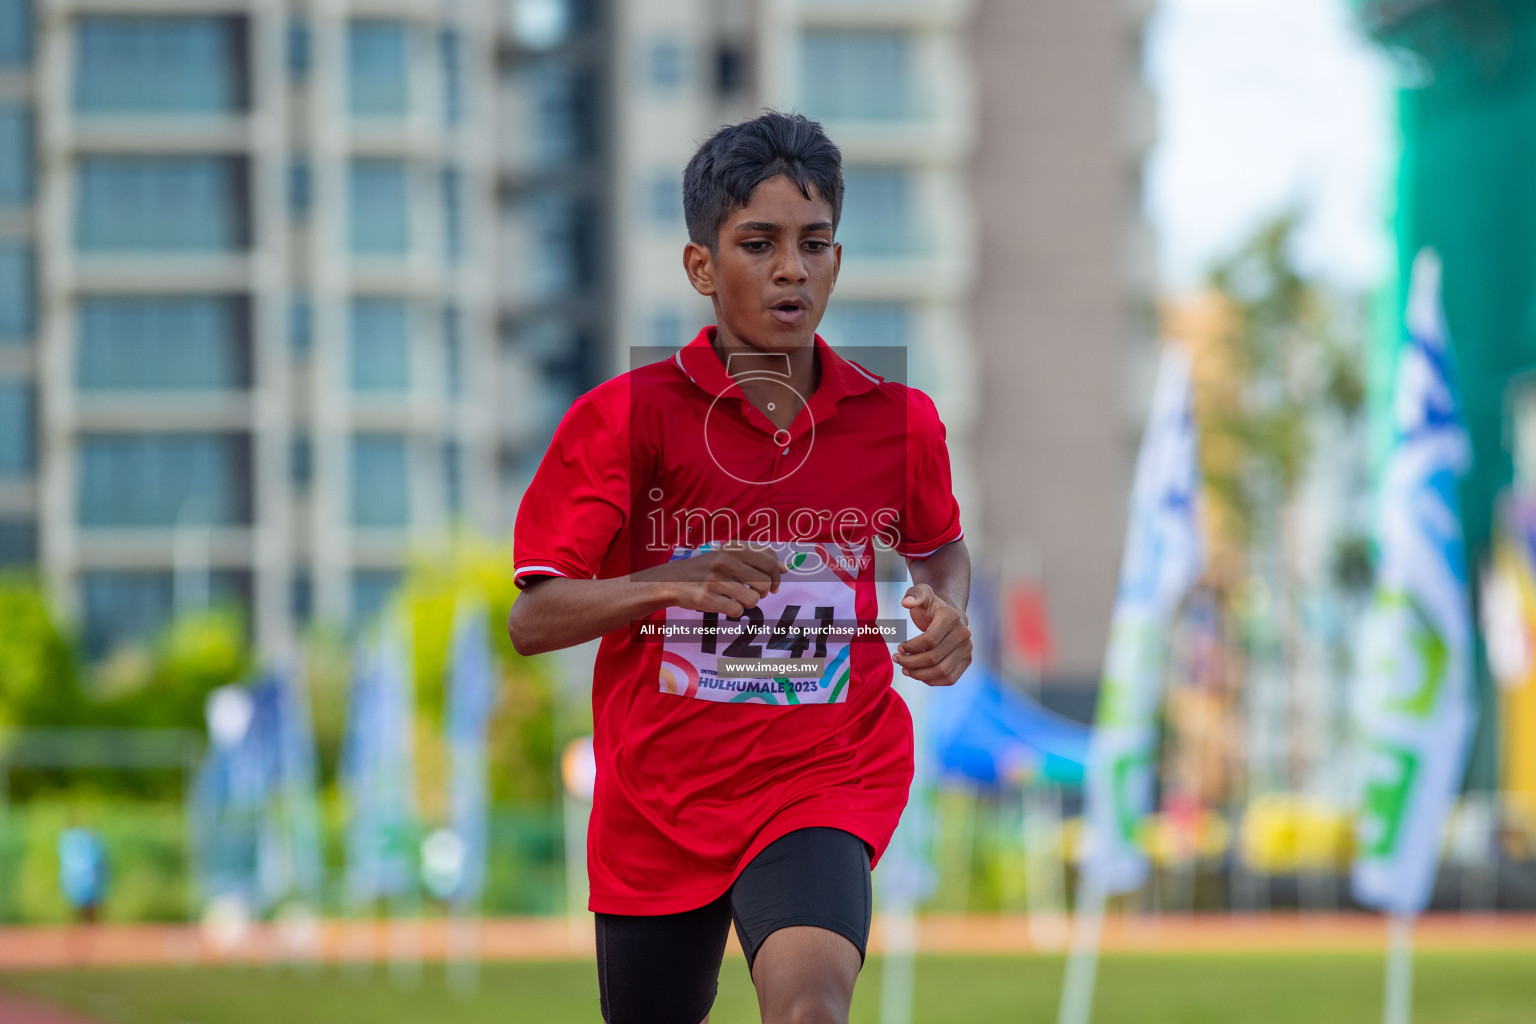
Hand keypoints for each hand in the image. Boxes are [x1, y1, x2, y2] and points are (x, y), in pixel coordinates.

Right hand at [642, 541, 787, 617]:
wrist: (672, 580)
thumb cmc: (708, 569)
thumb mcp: (730, 556)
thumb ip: (758, 559)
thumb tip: (786, 569)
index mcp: (733, 548)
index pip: (769, 561)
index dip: (777, 576)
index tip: (773, 584)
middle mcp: (725, 561)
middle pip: (765, 583)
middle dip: (763, 593)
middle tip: (753, 592)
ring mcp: (715, 580)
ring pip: (753, 600)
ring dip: (749, 603)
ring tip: (737, 598)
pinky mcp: (707, 598)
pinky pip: (737, 612)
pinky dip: (734, 611)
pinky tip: (724, 604)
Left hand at [893, 583, 970, 686]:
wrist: (949, 616)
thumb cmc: (931, 607)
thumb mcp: (921, 594)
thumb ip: (914, 594)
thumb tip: (906, 602)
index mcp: (951, 616)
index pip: (929, 640)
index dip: (911, 647)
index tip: (899, 648)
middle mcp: (964, 634)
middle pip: (934, 658)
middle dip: (911, 662)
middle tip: (897, 659)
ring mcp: (967, 649)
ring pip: (941, 671)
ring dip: (919, 674)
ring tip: (905, 669)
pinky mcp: (967, 661)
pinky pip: (950, 679)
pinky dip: (931, 680)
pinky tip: (918, 674)